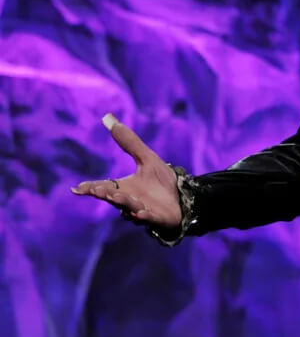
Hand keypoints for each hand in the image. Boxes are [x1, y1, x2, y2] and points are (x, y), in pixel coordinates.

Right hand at [72, 114, 182, 229]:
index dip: (90, 188)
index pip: (104, 187)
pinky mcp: (158, 217)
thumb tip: (108, 118)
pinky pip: (149, 218)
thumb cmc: (162, 180)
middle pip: (114, 197)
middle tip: (97, 189)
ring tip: (116, 196)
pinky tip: (139, 213)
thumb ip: (129, 142)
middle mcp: (130, 200)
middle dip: (106, 194)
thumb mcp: (147, 158)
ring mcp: (143, 210)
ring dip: (124, 202)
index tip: (76, 189)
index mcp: (124, 187)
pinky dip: (143, 216)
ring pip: (130, 207)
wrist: (185, 196)